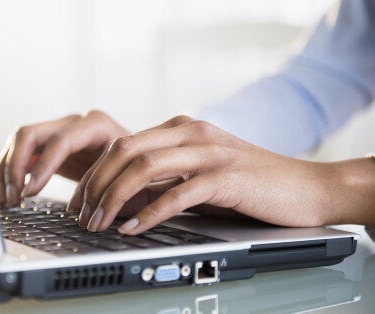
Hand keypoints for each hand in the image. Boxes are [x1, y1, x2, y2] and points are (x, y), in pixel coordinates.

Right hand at [0, 110, 127, 206]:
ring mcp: (59, 130)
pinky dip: (10, 172)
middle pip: (30, 134)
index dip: (42, 166)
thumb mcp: (127, 175)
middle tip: (14, 197)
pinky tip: (7, 194)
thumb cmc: (137, 169)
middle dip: (15, 166)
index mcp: (96, 125)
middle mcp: (73, 122)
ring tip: (8, 200)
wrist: (138, 162)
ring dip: (8, 170)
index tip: (30, 192)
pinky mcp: (49, 144)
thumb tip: (79, 209)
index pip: (60, 141)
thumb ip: (104, 186)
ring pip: (19, 141)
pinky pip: (21, 153)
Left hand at [74, 116, 374, 233]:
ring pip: (144, 168)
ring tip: (99, 224)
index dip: (94, 173)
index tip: (80, 201)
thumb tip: (121, 198)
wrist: (307, 186)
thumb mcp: (198, 174)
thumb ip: (163, 179)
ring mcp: (209, 152)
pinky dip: (149, 213)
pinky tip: (133, 229)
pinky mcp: (226, 177)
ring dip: (114, 198)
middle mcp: (191, 133)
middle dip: (95, 185)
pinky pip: (177, 194)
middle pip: (125, 151)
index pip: (122, 144)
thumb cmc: (250, 184)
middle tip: (81, 215)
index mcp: (181, 128)